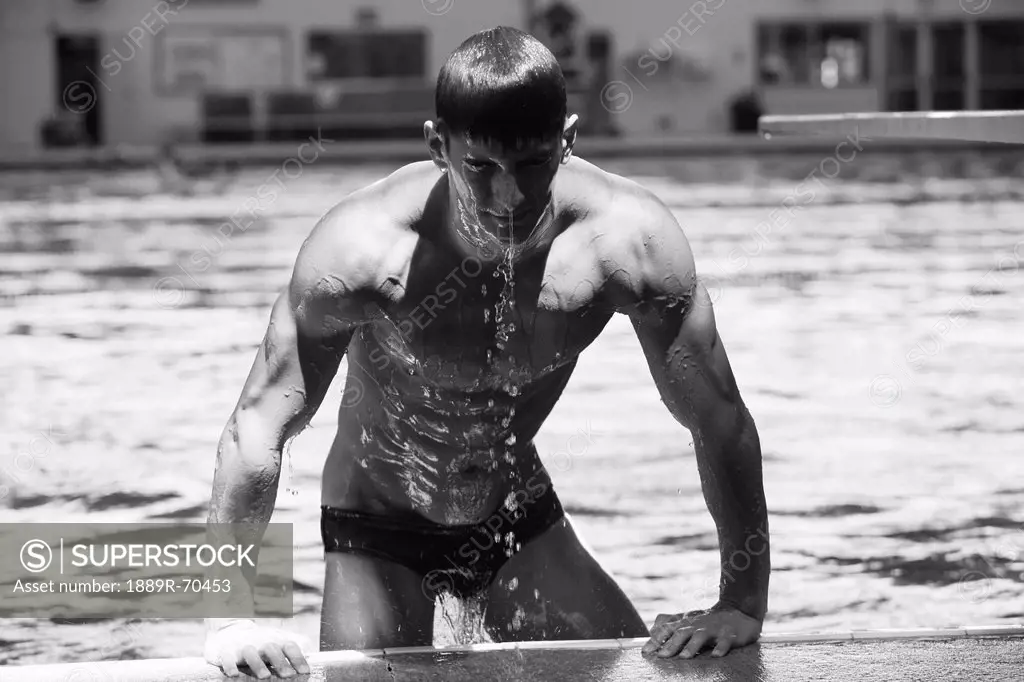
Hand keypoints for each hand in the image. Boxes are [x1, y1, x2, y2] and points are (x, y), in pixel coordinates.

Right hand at [204, 619, 311, 678]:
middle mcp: (260, 642)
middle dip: (280, 662)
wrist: (230, 631)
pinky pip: (227, 658)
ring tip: (265, 676)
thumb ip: (296, 645)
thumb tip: (313, 653)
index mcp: (275, 640)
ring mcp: (243, 646)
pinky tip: (233, 675)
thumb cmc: (261, 642)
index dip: (298, 658)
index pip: (289, 646)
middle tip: (288, 675)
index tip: (305, 672)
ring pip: (250, 653)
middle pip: (271, 649)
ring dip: (257, 664)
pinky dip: (230, 665)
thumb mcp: (279, 640)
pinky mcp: (226, 651)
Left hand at [641, 603, 761, 658]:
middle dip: (671, 644)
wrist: (737, 611)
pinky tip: (716, 655)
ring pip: (701, 636)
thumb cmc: (708, 619)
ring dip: (692, 646)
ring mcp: (713, 629)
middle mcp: (697, 625)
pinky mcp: (729, 634)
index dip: (655, 640)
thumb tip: (651, 630)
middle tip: (661, 656)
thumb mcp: (688, 619)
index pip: (667, 629)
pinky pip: (725, 641)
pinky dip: (721, 647)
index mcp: (686, 623)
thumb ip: (670, 623)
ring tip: (684, 657)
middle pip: (681, 633)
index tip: (645, 652)